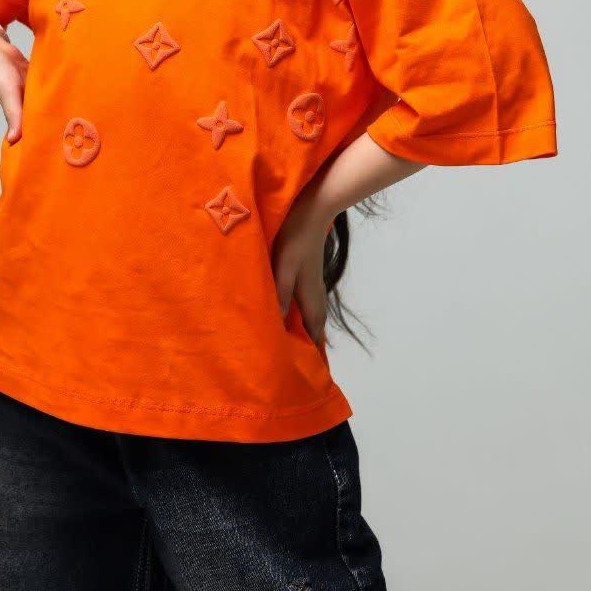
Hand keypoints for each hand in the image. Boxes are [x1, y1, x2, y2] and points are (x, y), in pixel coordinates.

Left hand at [271, 188, 333, 352]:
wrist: (312, 211)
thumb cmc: (296, 239)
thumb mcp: (284, 267)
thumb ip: (280, 295)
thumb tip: (276, 325)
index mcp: (312, 302)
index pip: (314, 340)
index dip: (307, 360)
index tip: (294, 378)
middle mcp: (315, 298)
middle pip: (310, 333)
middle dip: (298, 350)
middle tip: (279, 368)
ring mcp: (311, 288)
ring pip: (305, 319)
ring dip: (294, 333)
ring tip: (275, 349)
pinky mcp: (305, 278)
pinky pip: (300, 306)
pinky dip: (291, 317)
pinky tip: (278, 317)